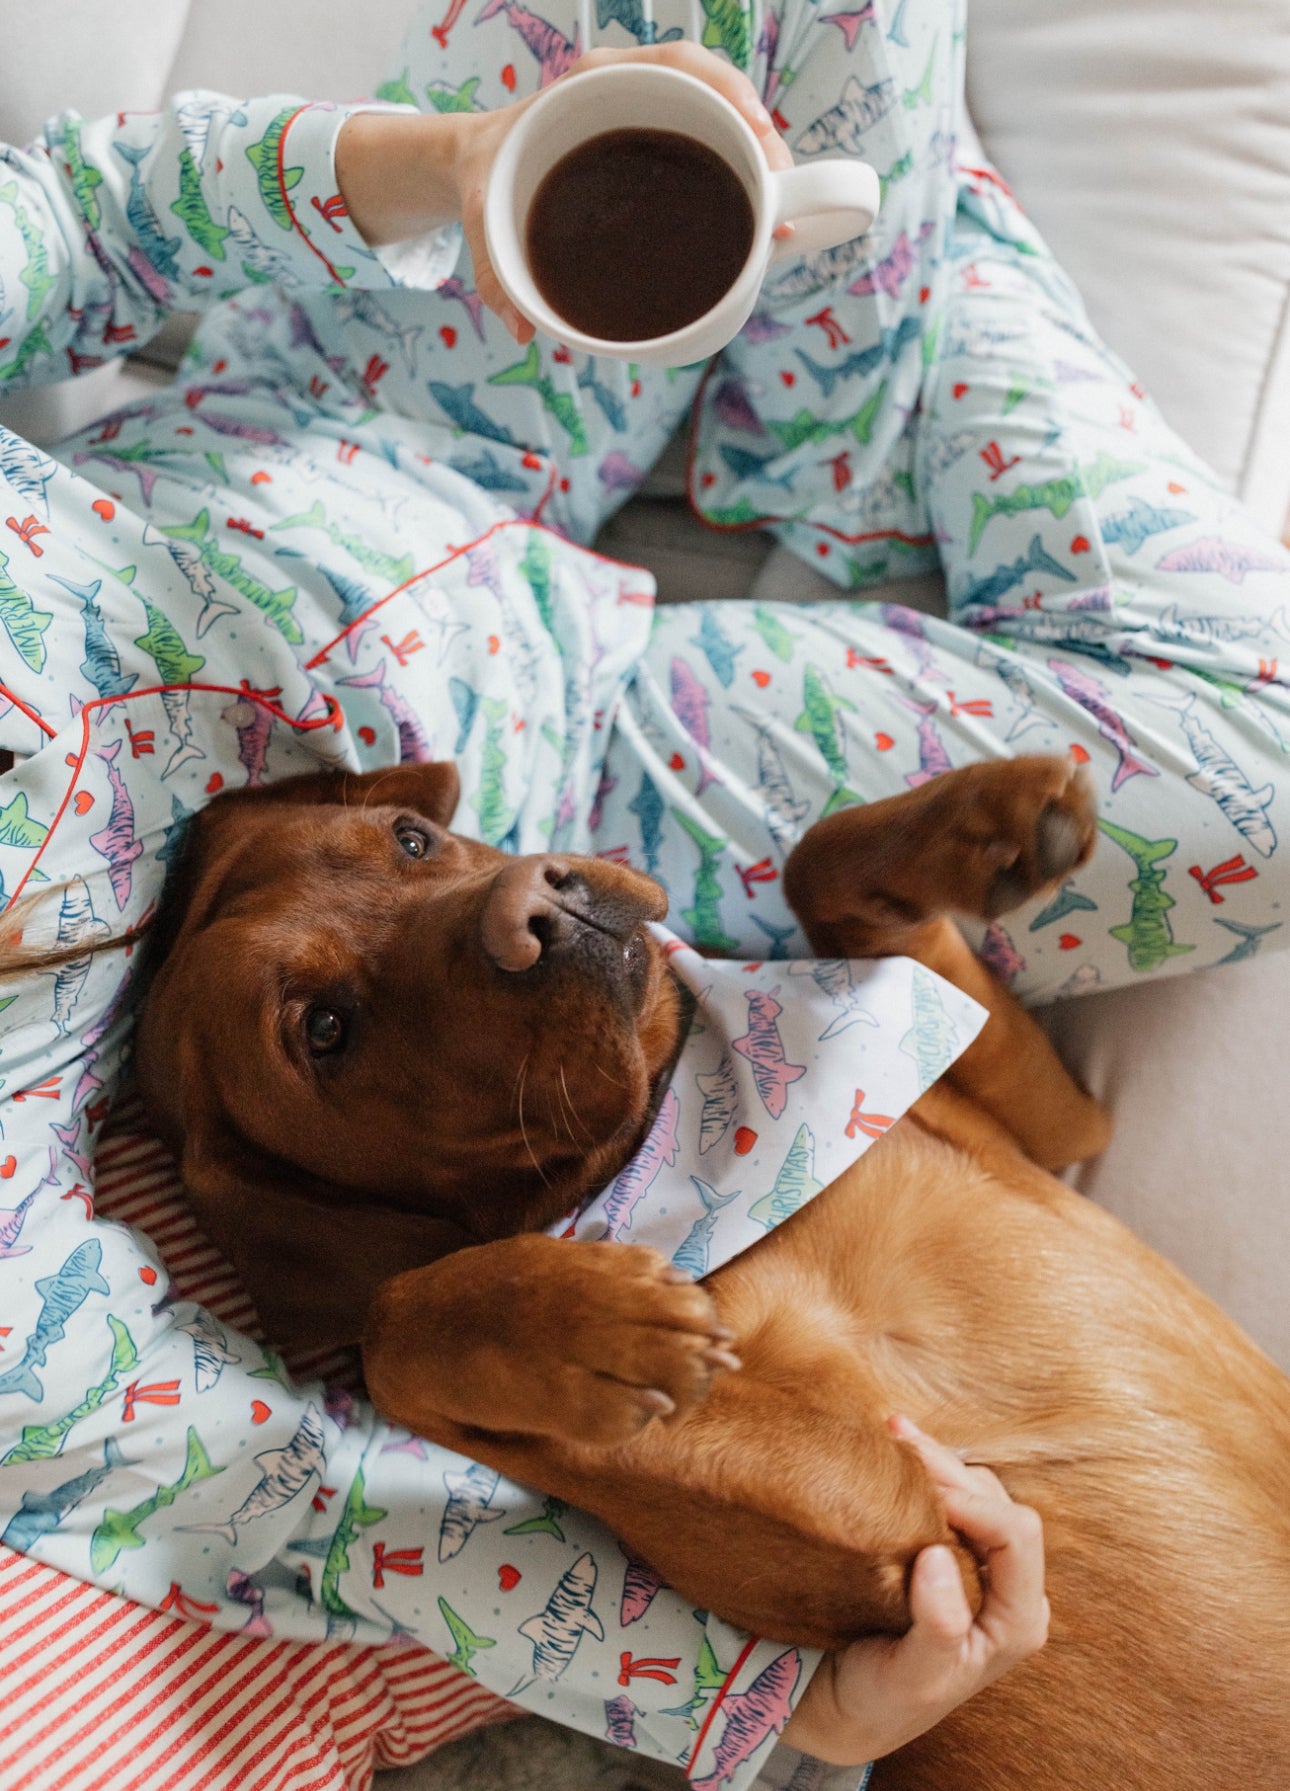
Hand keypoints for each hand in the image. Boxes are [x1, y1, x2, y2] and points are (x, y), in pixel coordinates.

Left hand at [337, 45, 792, 342]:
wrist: (482, 165)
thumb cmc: (489, 175)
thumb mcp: (485, 214)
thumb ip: (495, 271)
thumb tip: (522, 329)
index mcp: (596, 83)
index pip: (679, 63)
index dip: (725, 89)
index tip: (755, 127)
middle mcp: (633, 95)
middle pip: (717, 98)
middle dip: (762, 140)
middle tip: (783, 194)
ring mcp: (655, 123)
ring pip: (725, 130)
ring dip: (762, 168)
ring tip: (783, 220)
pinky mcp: (666, 155)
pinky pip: (715, 158)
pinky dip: (743, 186)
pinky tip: (762, 223)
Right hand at [781, 1416, 1049, 1766]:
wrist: (847, 1702)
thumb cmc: (883, 1699)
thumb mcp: (912, 1677)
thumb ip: (938, 1627)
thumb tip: (939, 1557)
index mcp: (1018, 1618)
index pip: (1016, 1534)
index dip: (970, 1503)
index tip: (913, 1492)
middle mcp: (1008, 1586)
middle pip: (994, 1500)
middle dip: (946, 1466)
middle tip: (892, 1434)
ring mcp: (981, 1565)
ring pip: (973, 1487)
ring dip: (933, 1460)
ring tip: (889, 1434)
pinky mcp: (950, 1551)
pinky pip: (947, 1493)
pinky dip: (921, 1468)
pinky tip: (891, 1451)